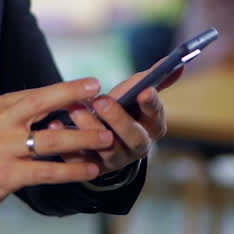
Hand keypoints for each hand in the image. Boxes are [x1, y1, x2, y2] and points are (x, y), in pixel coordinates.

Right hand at [0, 78, 115, 212]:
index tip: (92, 83)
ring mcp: (6, 150)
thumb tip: (57, 99)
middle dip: (73, 98)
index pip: (37, 94)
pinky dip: (71, 170)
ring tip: (106, 138)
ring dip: (81, 138)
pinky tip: (90, 169)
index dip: (67, 89)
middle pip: (41, 105)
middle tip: (102, 97)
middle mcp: (3, 124)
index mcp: (0, 107)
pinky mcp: (10, 175)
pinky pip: (47, 172)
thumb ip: (21, 110)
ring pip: (50, 140)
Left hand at [51, 60, 178, 177]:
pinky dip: (66, 143)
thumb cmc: (123, 109)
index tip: (145, 91)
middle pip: (134, 138)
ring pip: (106, 150)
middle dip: (118, 119)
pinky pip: (79, 160)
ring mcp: (116, 161)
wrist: (104, 140)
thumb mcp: (136, 94)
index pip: (157, 117)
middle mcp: (138, 148)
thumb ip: (154, 79)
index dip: (152, 105)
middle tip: (102, 101)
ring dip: (89, 129)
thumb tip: (179, 64)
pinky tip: (54, 125)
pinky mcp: (93, 169)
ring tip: (75, 109)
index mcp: (152, 127)